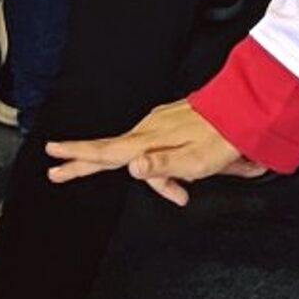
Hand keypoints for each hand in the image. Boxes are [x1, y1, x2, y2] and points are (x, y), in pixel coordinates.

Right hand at [45, 100, 251, 206]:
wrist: (244, 111)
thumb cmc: (221, 139)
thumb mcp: (194, 161)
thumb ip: (161, 166)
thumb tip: (132, 168)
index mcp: (149, 141)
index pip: (106, 152)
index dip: (78, 157)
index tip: (54, 159)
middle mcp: (149, 129)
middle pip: (109, 150)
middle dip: (81, 161)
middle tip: (56, 169)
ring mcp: (158, 122)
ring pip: (137, 154)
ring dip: (142, 173)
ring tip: (163, 187)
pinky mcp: (169, 120)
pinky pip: (153, 147)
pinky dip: (160, 165)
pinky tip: (175, 177)